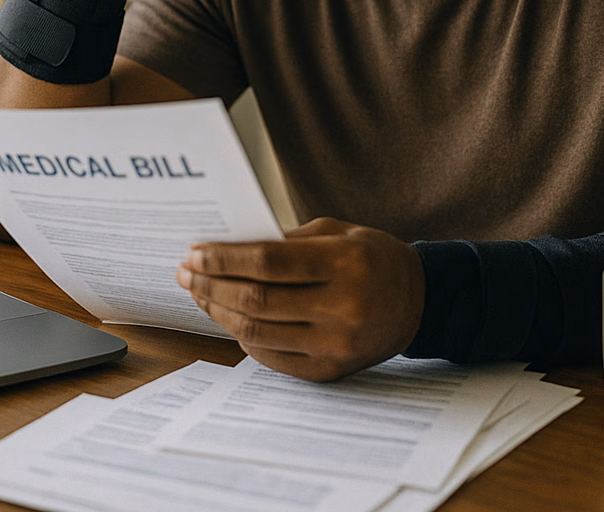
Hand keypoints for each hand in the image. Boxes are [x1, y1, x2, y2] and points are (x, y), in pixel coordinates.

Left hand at [176, 217, 425, 380]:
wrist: (418, 302)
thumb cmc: (372, 257)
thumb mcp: (336, 232)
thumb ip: (287, 239)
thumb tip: (230, 247)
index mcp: (345, 264)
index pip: (269, 262)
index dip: (225, 259)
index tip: (194, 253)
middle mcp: (341, 307)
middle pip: (257, 299)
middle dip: (212, 285)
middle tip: (185, 273)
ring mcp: (335, 344)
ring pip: (257, 331)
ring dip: (219, 311)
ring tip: (200, 294)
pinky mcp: (330, 371)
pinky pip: (272, 357)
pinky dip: (243, 336)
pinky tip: (229, 317)